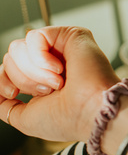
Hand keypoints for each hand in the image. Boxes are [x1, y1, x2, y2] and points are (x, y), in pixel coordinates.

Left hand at [0, 27, 120, 141]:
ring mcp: (61, 47)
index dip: (4, 79)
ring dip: (34, 71)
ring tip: (57, 82)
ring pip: (19, 47)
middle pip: (10, 56)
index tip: (13, 94)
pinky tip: (59, 69)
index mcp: (41, 79)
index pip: (7, 67)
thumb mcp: (23, 117)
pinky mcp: (70, 35)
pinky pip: (35, 37)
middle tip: (49, 91)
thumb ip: (3, 105)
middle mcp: (51, 62)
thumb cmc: (67, 119)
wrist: (91, 112)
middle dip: (23, 79)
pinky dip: (41, 57)